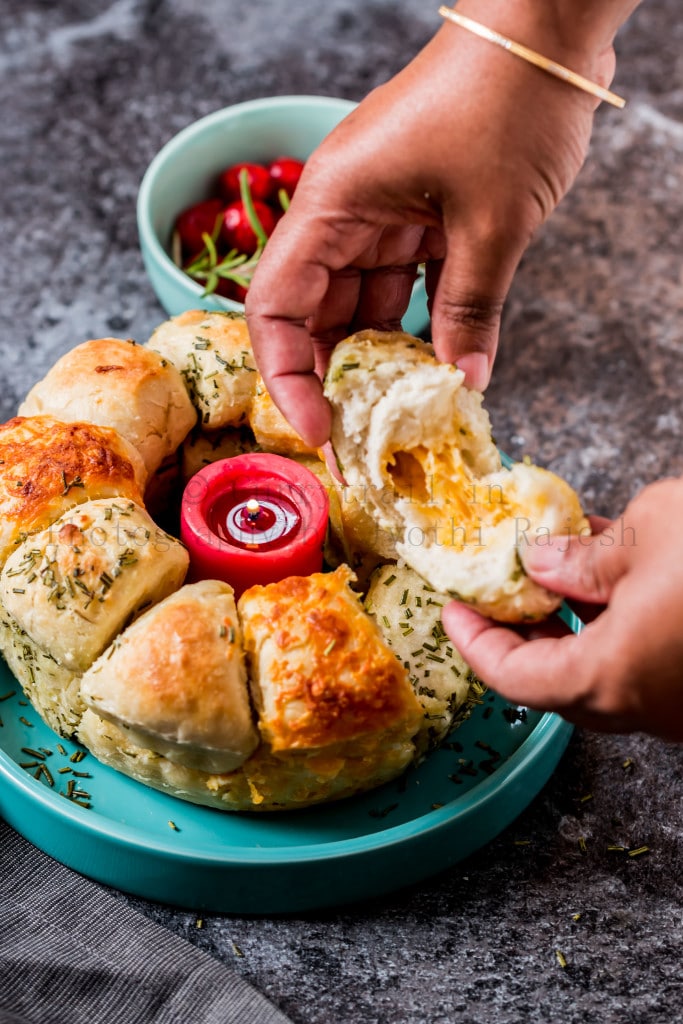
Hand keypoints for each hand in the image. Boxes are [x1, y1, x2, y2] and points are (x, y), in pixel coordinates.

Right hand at [246, 1, 624, 445]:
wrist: (548, 31)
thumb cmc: (507, 102)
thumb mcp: (493, 222)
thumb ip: (472, 309)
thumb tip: (465, 382)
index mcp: (331, 207)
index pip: (274, 307)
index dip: (287, 376)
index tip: (321, 429)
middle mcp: (342, 215)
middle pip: (311, 315)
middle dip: (331, 380)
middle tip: (359, 442)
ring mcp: (378, 216)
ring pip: (359, 306)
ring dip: (378, 360)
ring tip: (399, 417)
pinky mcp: (415, 219)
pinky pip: (401, 287)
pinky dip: (417, 328)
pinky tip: (436, 369)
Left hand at [441, 477, 682, 741]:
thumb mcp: (644, 536)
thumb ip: (579, 558)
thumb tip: (538, 561)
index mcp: (610, 679)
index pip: (514, 679)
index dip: (475, 642)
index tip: (454, 608)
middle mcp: (642, 706)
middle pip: (555, 682)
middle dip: (519, 635)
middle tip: (495, 592)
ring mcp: (676, 702)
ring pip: (602, 671)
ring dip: (571, 625)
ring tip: (551, 570)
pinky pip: (639, 660)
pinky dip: (615, 624)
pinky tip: (611, 570)